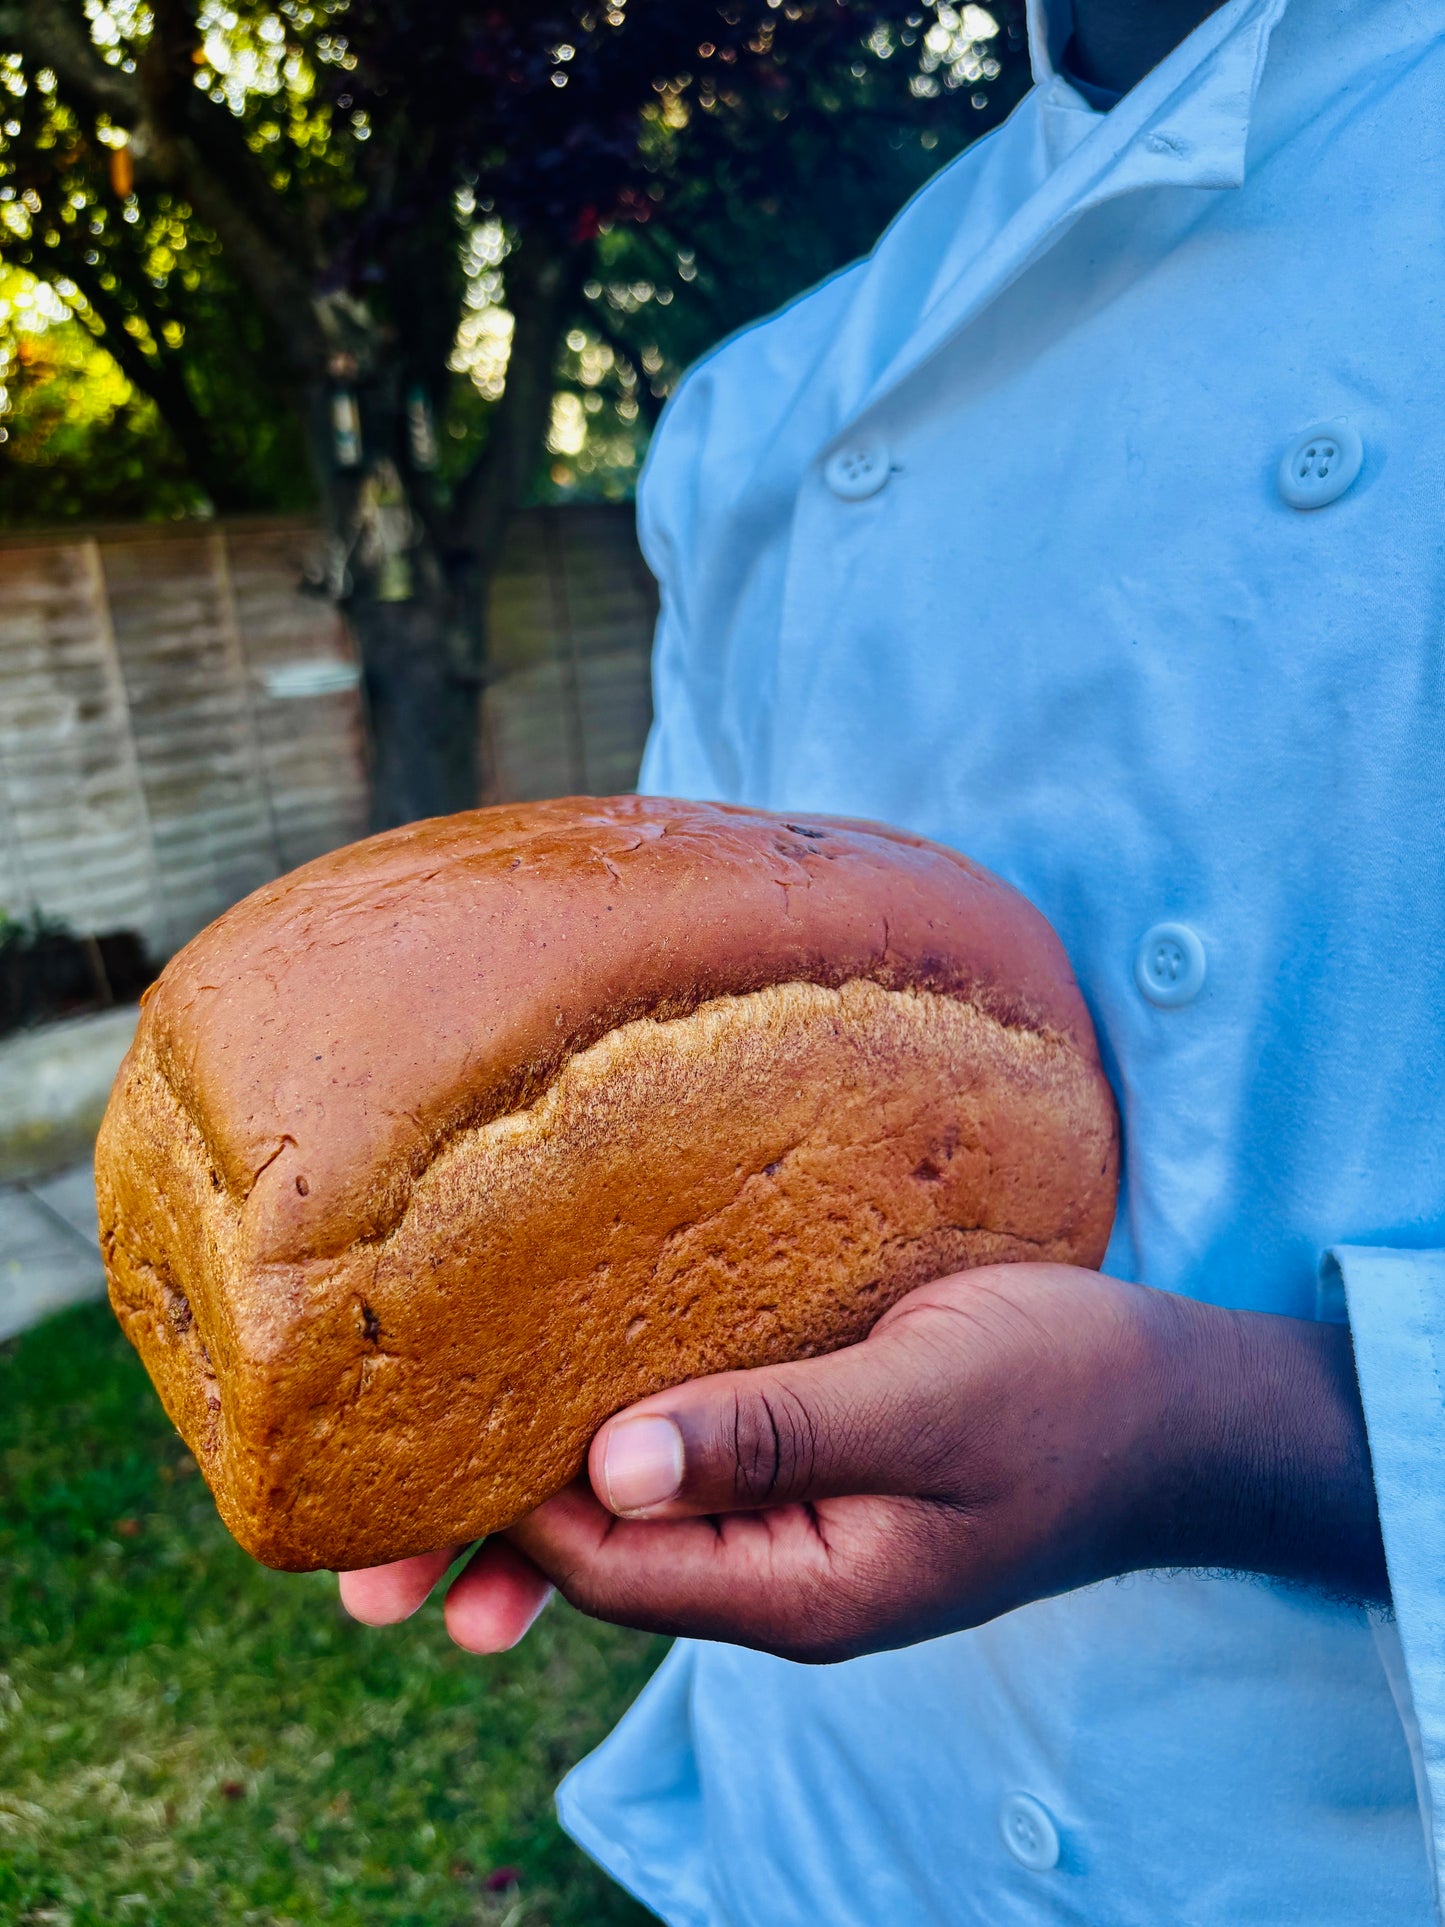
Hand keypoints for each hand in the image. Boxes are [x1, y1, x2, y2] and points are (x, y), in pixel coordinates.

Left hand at [339, 1262, 1386, 1662]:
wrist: (1176, 1407)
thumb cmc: (1066, 1393)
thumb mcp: (925, 1404)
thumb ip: (774, 1435)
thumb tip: (607, 1471)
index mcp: (804, 1586)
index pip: (612, 1566)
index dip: (504, 1514)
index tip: (404, 1443)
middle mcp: (781, 1572)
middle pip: (601, 1563)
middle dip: (484, 1545)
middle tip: (355, 1554)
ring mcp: (795, 1522)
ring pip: (636, 1515)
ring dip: (536, 1498)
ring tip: (408, 1503)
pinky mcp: (809, 1461)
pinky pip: (688, 1464)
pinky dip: (615, 1443)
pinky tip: (558, 1413)